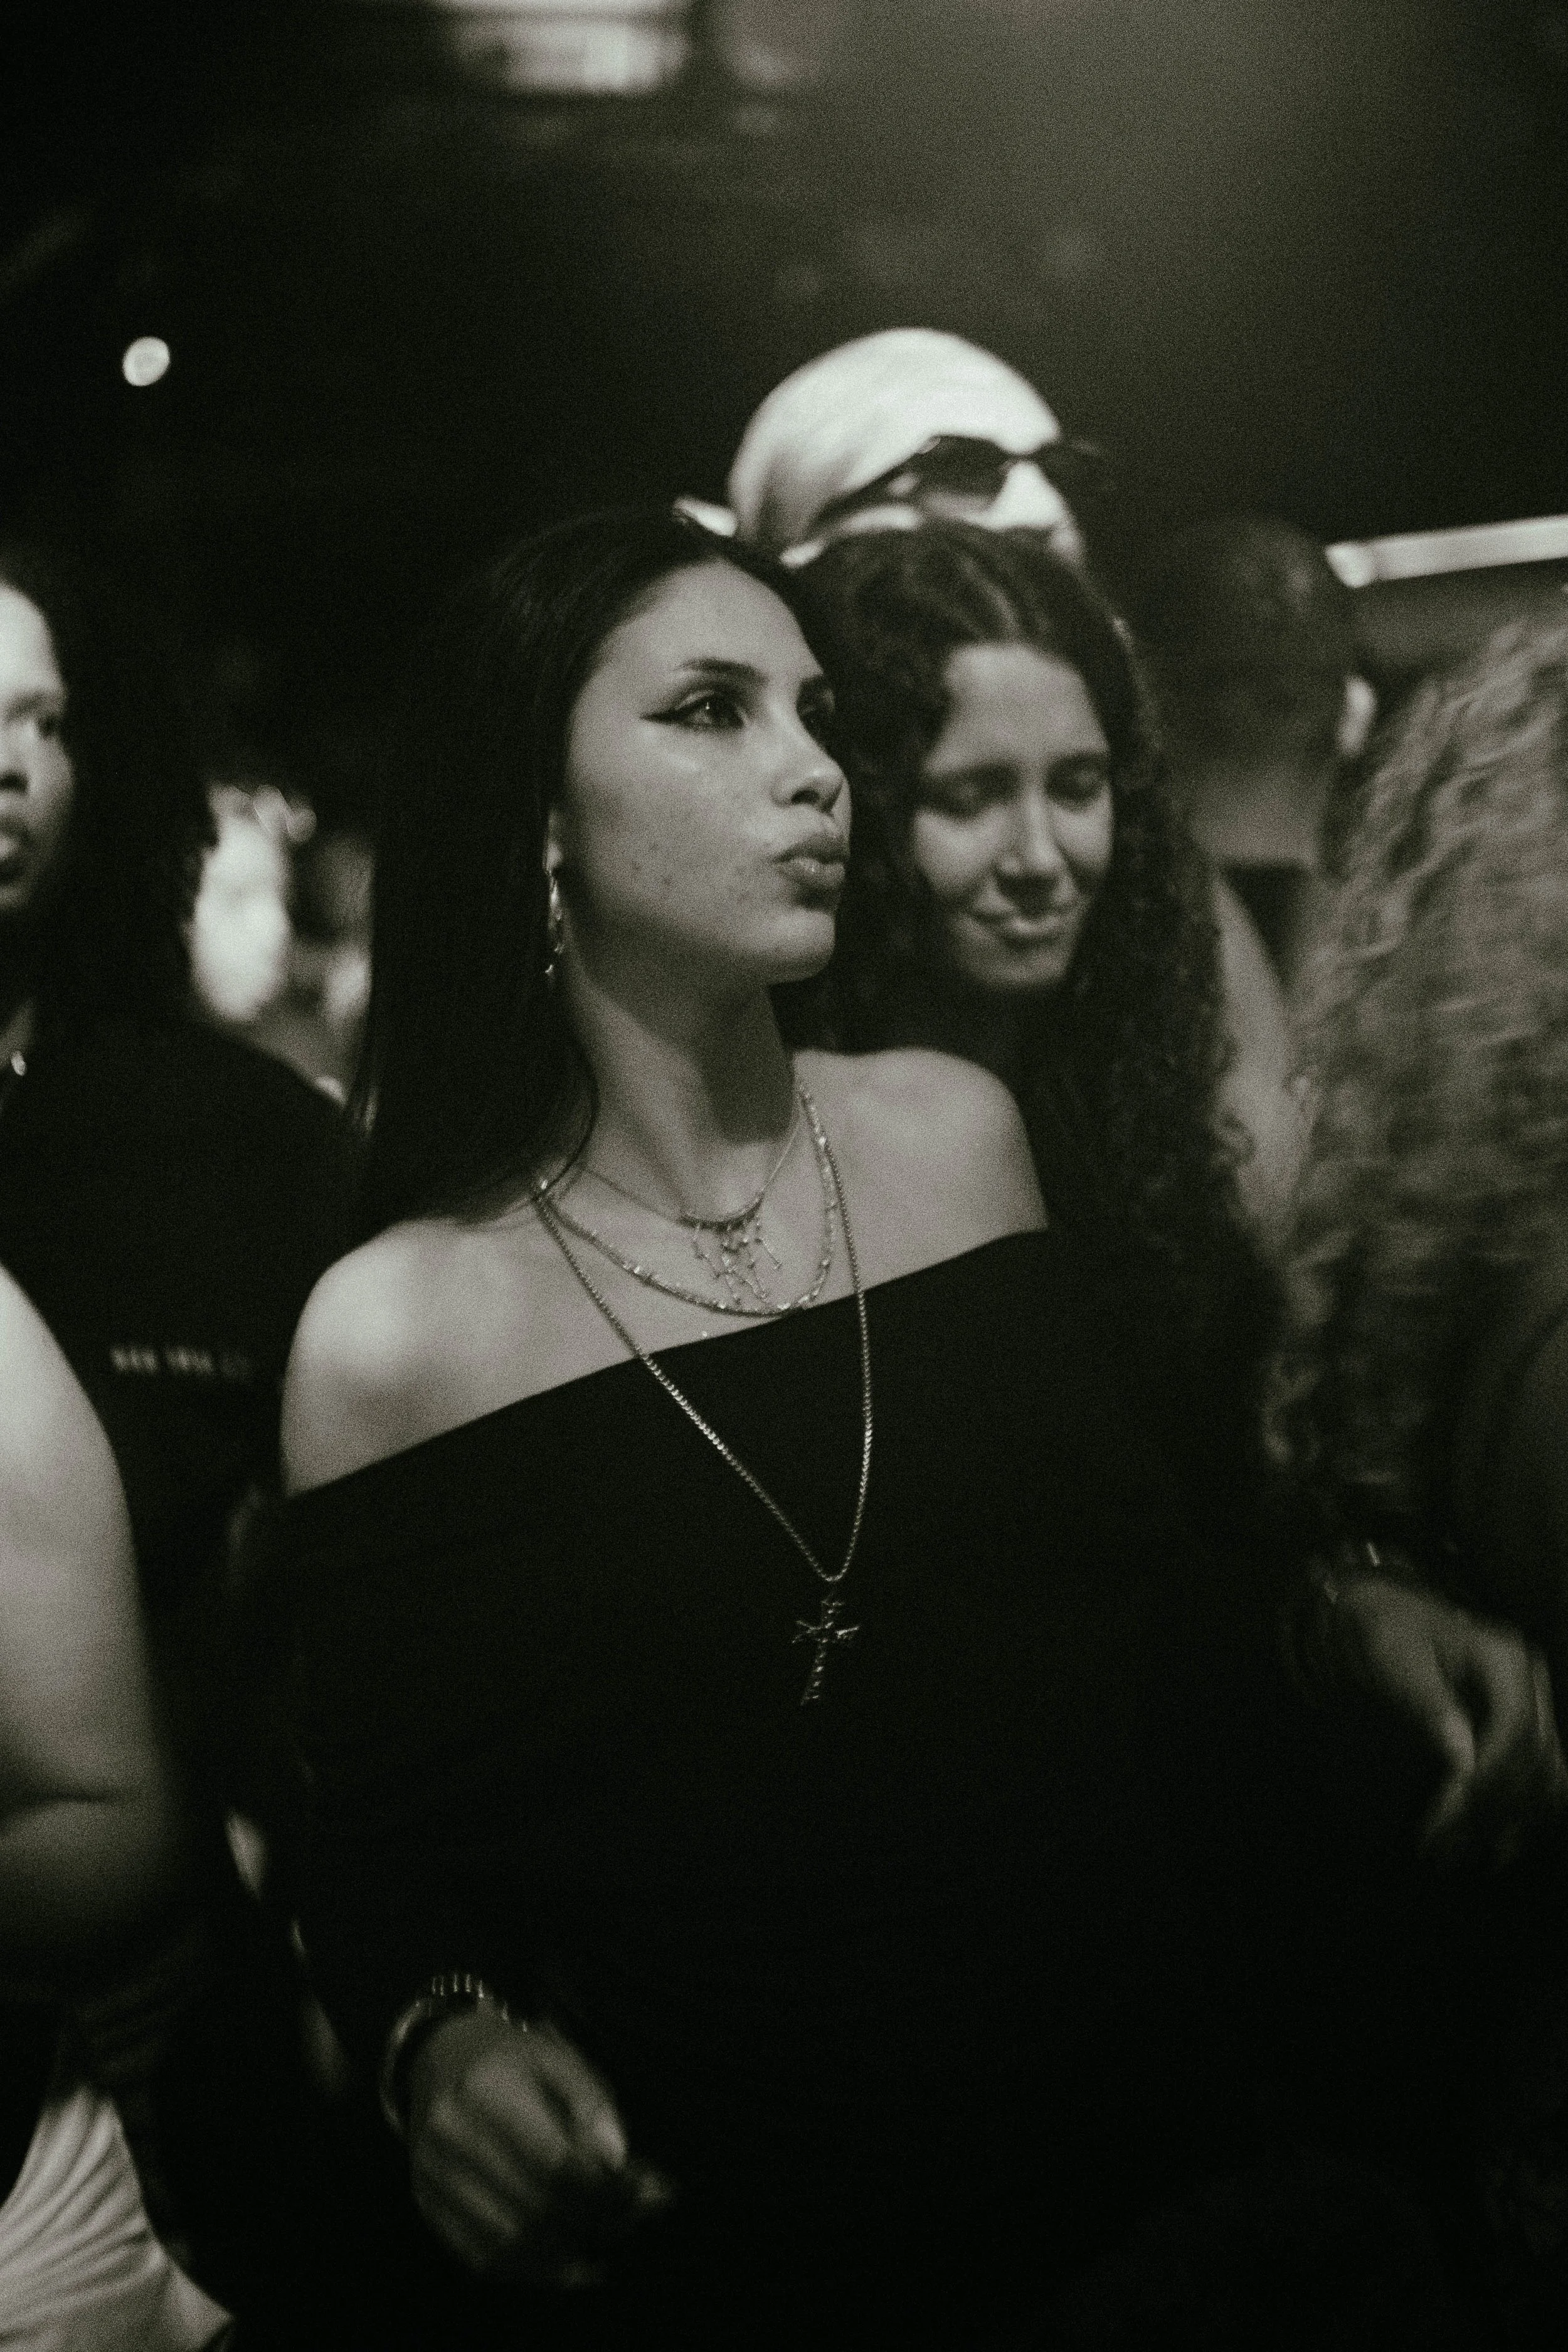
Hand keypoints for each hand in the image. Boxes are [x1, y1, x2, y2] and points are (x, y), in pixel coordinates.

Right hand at [406, 2007, 674, 2283]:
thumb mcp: (557, 2057)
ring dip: (569, 2253)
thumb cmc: (510, 2058)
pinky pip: (483, 2257)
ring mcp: (432, 2176)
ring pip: (509, 2242)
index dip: (608, 2187)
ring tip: (610, 2246)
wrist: (438, 2058)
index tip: (652, 2192)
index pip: (554, 2161)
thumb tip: (618, 2164)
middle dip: (597, 2220)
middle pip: (534, 2204)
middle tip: (640, 2217)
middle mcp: (451, 2136)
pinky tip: (571, 2266)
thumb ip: (591, 2104)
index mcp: (485, 2088)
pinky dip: (532, 2269)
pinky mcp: (427, 2206)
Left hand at [1323, 1576, 1567, 1859]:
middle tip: (1439, 1845)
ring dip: (1504, 1821)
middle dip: (1489, 1807)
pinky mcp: (1524, 1734)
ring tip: (1453, 1854)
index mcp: (1506, 1658)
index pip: (1517, 1727)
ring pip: (1544, 1778)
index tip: (1450, 1812)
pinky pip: (1539, 1783)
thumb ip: (1427, 1701)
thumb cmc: (1388, 1632)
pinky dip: (1518, 1816)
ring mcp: (1534, 1710)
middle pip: (1533, 1759)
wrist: (1389, 1620)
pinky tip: (1488, 1848)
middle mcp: (1530, 1685)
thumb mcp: (1396, 1657)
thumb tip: (1463, 1758)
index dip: (1489, 1775)